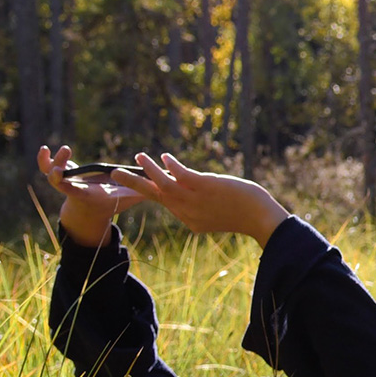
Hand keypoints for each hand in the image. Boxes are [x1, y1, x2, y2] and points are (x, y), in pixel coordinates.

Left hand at [37, 145, 146, 246]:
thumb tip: (165, 183)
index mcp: (86, 195)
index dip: (66, 185)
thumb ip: (142, 191)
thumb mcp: (127, 199)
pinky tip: (46, 147)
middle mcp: (72, 188)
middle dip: (56, 172)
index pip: (73, 191)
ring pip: (49, 172)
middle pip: (57, 181)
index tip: (62, 179)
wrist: (91, 209)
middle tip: (60, 165)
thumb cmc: (112, 202)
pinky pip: (47, 166)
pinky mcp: (62, 172)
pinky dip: (45, 158)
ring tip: (65, 149)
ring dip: (53, 161)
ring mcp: (64, 181)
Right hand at [116, 152, 288, 244]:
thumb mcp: (216, 213)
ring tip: (138, 155)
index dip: (150, 189)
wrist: (261, 219)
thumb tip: (192, 188)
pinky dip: (169, 164)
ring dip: (148, 169)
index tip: (139, 179)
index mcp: (189, 221)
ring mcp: (194, 200)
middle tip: (113, 173)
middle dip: (133, 183)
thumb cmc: (244, 213)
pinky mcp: (204, 187)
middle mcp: (187, 212)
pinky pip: (180, 174)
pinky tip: (164, 155)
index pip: (165, 203)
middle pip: (154, 196)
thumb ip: (200, 205)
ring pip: (162, 184)